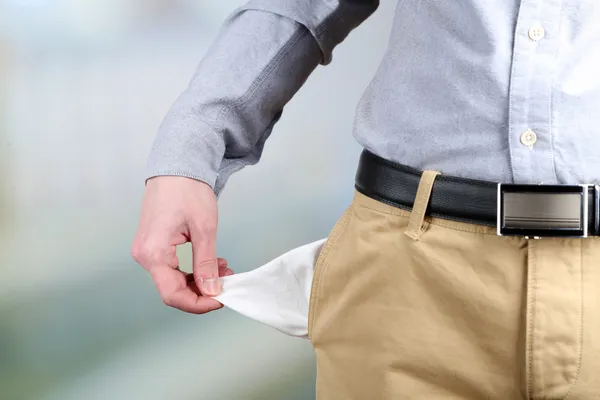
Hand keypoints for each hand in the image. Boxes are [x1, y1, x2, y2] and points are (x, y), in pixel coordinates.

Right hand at [131, 176, 232, 313]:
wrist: (176, 167)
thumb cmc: (188, 191)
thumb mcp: (204, 229)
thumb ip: (206, 264)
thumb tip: (211, 291)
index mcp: (153, 253)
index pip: (173, 295)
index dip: (198, 304)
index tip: (221, 299)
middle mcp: (144, 256)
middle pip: (172, 290)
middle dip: (202, 291)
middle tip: (227, 281)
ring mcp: (146, 251)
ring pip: (172, 280)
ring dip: (199, 281)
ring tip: (223, 269)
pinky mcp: (152, 246)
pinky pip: (170, 268)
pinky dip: (191, 270)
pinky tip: (210, 263)